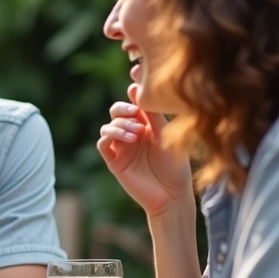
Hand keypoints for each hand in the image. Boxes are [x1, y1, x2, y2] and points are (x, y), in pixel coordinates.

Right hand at [96, 84, 192, 217]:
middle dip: (123, 109)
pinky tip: (127, 140)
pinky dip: (110, 137)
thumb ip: (152, 114)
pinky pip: (102, 144)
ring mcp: (121, 147)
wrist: (172, 196)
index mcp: (147, 124)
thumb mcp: (166, 135)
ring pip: (108, 126)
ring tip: (136, 134)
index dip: (132, 91)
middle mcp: (132, 132)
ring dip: (119, 125)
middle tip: (135, 113)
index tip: (135, 81)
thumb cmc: (175, 166)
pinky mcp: (114, 161)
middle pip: (117, 111)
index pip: (134, 102)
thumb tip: (137, 88)